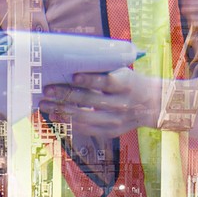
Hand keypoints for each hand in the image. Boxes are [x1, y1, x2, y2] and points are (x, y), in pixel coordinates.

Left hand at [40, 66, 172, 140]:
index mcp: (127, 84)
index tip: (73, 76)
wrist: (152, 104)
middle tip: (47, 89)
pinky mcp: (110, 131)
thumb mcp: (123, 72)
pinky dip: (68, 123)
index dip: (89, 80)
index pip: (107, 82)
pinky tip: (55, 116)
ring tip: (45, 104)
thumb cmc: (130, 82)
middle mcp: (122, 104)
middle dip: (66, 95)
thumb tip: (70, 64)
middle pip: (91, 100)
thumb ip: (102, 71)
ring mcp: (116, 120)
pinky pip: (85, 129)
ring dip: (61, 111)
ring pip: (84, 117)